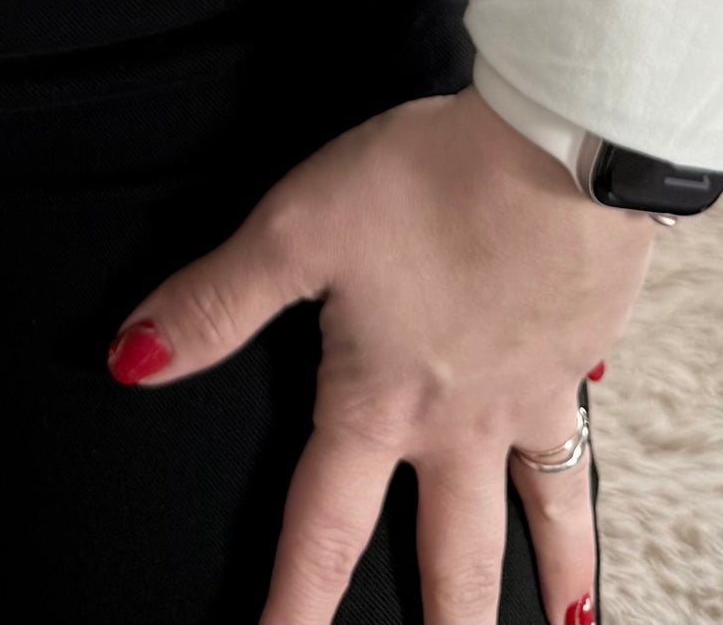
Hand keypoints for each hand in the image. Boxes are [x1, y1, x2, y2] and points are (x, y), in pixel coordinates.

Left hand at [107, 88, 650, 624]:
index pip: (323, 532)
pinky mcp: (576, 359)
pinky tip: (588, 531)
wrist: (560, 144)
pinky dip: (586, 514)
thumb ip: (216, 302)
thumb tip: (133, 360)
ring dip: (537, 588)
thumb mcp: (298, 228)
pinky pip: (582, 459)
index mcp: (379, 401)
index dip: (294, 609)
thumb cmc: (432, 180)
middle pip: (448, 560)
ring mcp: (525, 399)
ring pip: (532, 523)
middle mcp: (455, 424)